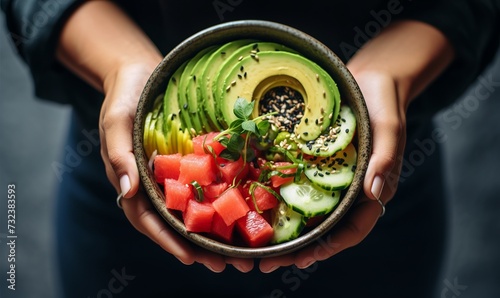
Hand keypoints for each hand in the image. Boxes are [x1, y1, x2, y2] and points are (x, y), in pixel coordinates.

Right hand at [56, 1, 253, 272]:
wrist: (141, 75)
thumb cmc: (123, 98)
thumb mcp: (116, 123)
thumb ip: (120, 156)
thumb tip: (127, 191)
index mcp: (134, 182)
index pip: (148, 219)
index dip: (168, 240)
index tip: (190, 257)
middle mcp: (155, 185)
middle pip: (175, 224)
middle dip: (199, 247)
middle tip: (225, 265)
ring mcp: (174, 177)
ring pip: (193, 212)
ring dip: (214, 235)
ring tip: (239, 255)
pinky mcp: (191, 164)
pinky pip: (206, 187)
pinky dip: (221, 204)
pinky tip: (243, 216)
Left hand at [259, 20, 453, 272]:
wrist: (368, 76)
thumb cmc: (383, 100)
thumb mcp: (389, 126)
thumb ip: (385, 159)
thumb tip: (376, 194)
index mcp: (369, 188)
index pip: (352, 228)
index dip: (329, 246)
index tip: (303, 259)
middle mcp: (346, 188)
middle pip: (323, 228)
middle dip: (297, 248)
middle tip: (267, 263)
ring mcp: (326, 176)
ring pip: (305, 211)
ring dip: (283, 230)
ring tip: (256, 246)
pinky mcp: (310, 161)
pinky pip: (292, 183)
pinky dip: (276, 197)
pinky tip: (253, 205)